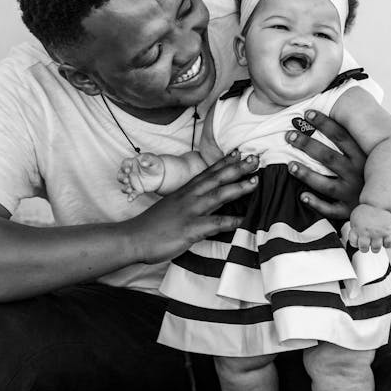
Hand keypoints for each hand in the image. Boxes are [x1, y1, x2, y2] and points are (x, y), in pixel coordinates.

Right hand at [118, 153, 164, 200]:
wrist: (161, 173)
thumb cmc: (154, 163)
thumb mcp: (152, 159)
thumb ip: (147, 159)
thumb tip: (143, 163)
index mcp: (132, 163)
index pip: (124, 164)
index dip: (124, 167)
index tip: (128, 170)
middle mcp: (130, 173)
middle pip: (120, 175)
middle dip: (122, 178)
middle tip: (127, 180)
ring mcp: (133, 182)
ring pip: (124, 185)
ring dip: (125, 188)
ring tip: (129, 190)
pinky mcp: (138, 189)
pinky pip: (133, 193)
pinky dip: (131, 197)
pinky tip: (130, 199)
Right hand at [130, 152, 259, 263]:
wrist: (134, 237)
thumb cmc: (153, 225)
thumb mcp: (172, 207)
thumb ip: (188, 203)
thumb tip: (203, 202)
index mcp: (185, 192)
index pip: (208, 173)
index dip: (224, 162)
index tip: (239, 153)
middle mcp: (189, 197)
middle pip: (216, 178)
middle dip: (237, 168)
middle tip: (255, 158)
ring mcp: (189, 211)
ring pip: (217, 195)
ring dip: (238, 187)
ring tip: (255, 181)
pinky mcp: (189, 229)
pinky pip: (214, 224)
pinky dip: (230, 221)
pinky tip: (244, 220)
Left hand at [286, 110, 365, 219]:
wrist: (390, 203)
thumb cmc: (374, 173)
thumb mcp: (372, 155)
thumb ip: (356, 141)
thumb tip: (342, 110)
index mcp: (364, 157)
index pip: (341, 136)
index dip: (324, 124)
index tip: (307, 114)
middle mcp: (358, 174)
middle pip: (328, 157)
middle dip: (307, 145)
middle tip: (289, 135)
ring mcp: (352, 193)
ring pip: (326, 184)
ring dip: (306, 174)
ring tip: (290, 165)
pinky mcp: (349, 211)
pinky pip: (331, 209)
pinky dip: (316, 204)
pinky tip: (302, 196)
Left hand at [349, 204, 390, 252]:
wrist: (378, 203)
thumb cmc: (366, 211)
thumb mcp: (355, 218)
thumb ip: (354, 228)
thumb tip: (353, 238)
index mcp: (356, 228)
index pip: (353, 243)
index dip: (355, 243)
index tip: (357, 241)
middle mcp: (366, 232)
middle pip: (364, 248)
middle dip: (364, 248)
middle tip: (366, 246)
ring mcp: (377, 233)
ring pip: (376, 249)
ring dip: (375, 248)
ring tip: (375, 244)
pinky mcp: (387, 232)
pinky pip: (388, 244)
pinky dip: (386, 244)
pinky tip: (383, 240)